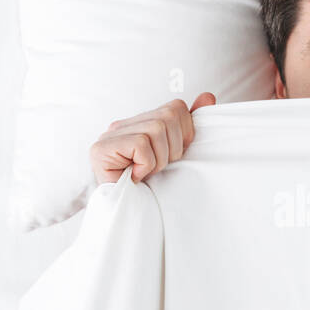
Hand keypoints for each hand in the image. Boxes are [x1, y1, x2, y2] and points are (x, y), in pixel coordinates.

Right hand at [89, 92, 216, 182]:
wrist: (126, 212)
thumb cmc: (150, 187)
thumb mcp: (175, 152)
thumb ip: (188, 124)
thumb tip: (208, 96)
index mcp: (141, 122)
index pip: (176, 108)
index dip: (184, 134)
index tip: (174, 156)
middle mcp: (124, 124)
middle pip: (168, 116)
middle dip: (173, 148)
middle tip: (159, 167)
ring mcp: (111, 134)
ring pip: (156, 129)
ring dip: (159, 158)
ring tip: (147, 172)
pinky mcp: (101, 148)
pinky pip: (141, 145)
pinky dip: (145, 164)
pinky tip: (136, 176)